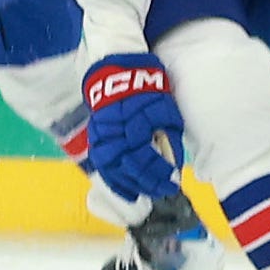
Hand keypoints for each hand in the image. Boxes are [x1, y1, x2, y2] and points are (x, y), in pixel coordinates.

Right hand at [83, 54, 185, 201]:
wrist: (117, 73)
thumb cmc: (149, 92)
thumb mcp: (166, 111)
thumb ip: (169, 138)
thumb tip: (174, 165)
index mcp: (134, 122)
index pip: (145, 154)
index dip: (158, 171)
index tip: (173, 182)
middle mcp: (114, 131)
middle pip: (128, 164)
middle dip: (146, 181)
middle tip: (163, 191)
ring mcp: (101, 135)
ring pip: (111, 167)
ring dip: (128, 184)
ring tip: (143, 195)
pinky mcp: (95, 137)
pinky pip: (102, 163)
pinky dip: (114, 179)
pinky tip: (126, 191)